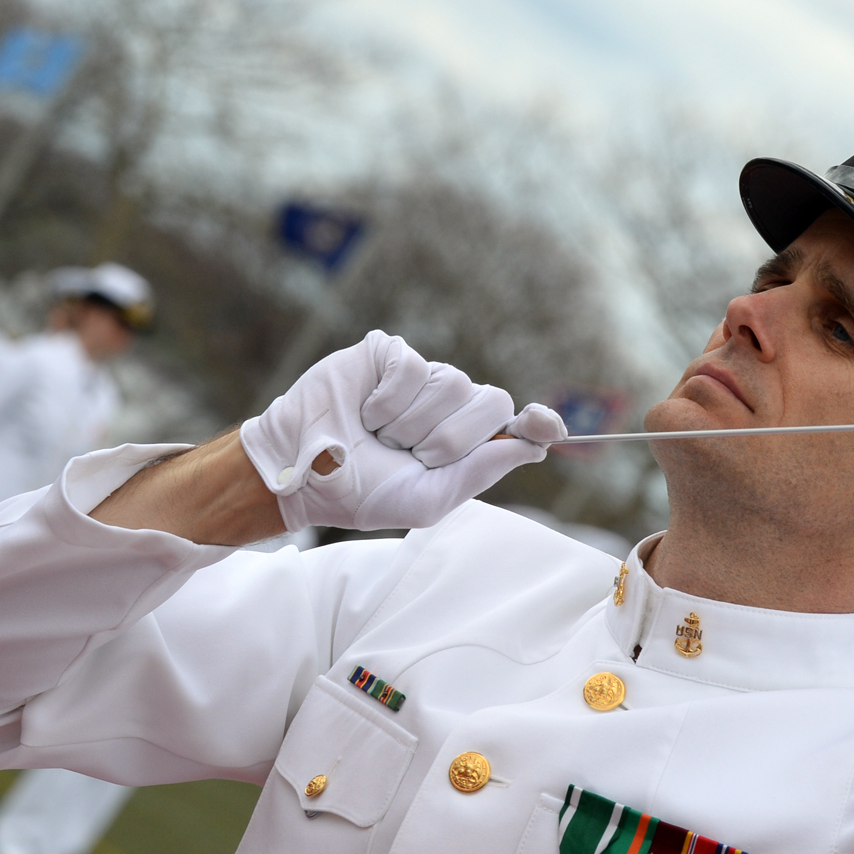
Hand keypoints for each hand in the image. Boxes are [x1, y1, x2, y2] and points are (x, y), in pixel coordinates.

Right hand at [239, 331, 564, 530]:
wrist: (304, 474)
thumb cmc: (362, 491)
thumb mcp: (425, 500)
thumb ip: (478, 473)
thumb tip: (533, 448)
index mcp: (465, 440)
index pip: (515, 421)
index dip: (539, 421)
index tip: (548, 425)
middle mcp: (450, 404)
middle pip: (491, 401)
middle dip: (451, 440)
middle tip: (412, 456)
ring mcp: (421, 376)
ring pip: (452, 383)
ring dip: (411, 424)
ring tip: (381, 436)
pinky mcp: (390, 353)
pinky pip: (413, 367)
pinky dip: (389, 400)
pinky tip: (367, 411)